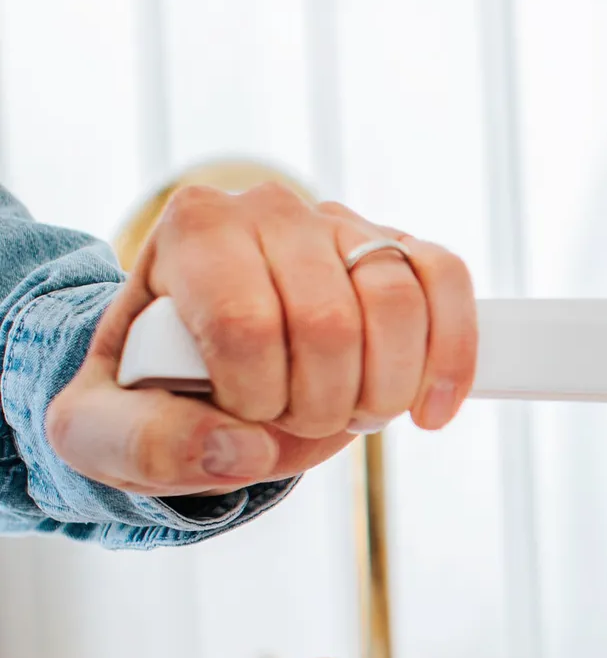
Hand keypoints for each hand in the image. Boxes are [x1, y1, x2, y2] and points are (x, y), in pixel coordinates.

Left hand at [45, 178, 478, 498]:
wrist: (192, 367)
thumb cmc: (147, 392)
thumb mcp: (103, 430)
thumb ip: (146, 443)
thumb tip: (240, 449)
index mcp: (192, 230)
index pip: (247, 324)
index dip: (255, 398)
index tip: (237, 416)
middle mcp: (267, 208)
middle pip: (329, 322)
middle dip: (320, 405)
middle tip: (293, 420)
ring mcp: (339, 223)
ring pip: (398, 303)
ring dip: (382, 391)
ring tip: (348, 410)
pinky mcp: (397, 248)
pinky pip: (447, 281)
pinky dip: (452, 355)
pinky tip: (431, 408)